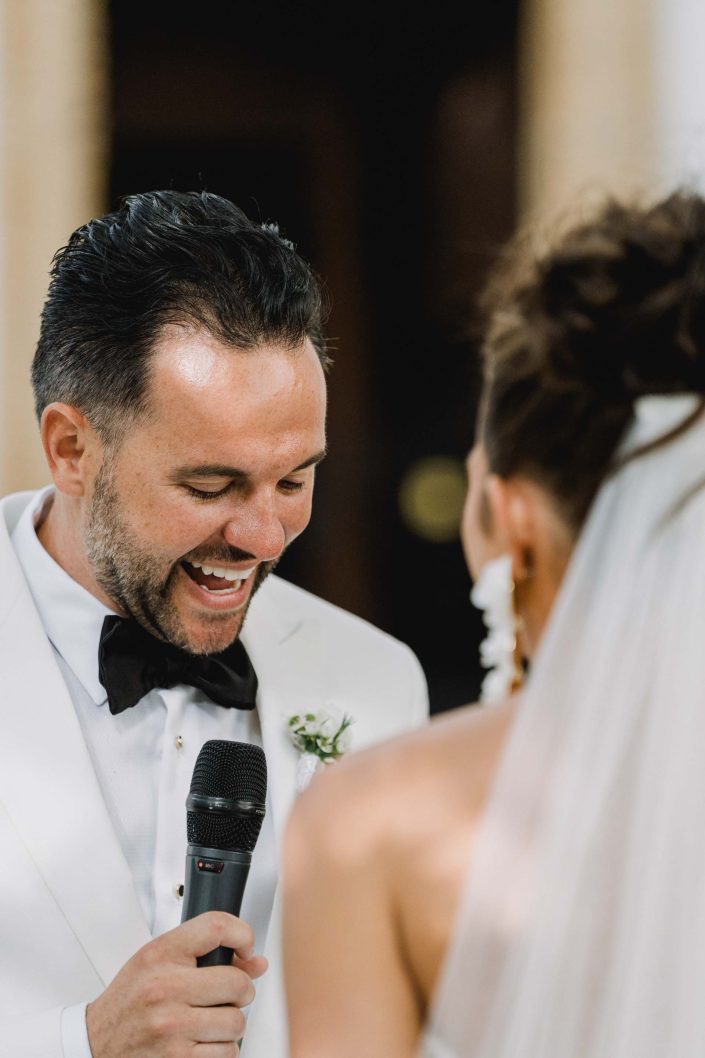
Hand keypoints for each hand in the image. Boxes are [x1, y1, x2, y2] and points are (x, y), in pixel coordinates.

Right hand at [86, 911, 267, 1057]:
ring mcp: (172, 1027)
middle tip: (227, 994)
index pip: (216, 927)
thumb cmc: (131, 1000)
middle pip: (238, 982)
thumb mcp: (159, 961)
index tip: (245, 949)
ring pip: (236, 1023)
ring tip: (208, 1020)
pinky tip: (201, 1041)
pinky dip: (221, 1050)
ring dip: (230, 1024)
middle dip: (241, 991)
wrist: (95, 1044)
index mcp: (160, 955)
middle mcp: (165, 989)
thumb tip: (258, 963)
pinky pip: (227, 1053)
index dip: (243, 934)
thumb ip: (206, 953)